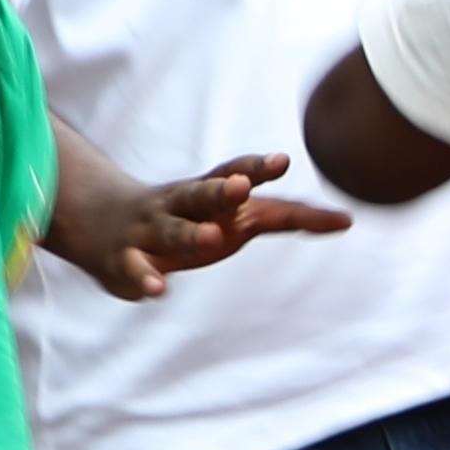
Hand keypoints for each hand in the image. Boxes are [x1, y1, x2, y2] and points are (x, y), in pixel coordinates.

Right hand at [56, 148, 346, 297]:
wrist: (103, 223)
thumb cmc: (188, 219)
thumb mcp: (235, 214)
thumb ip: (284, 216)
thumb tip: (346, 220)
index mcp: (206, 193)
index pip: (234, 174)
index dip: (258, 168)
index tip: (283, 160)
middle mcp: (179, 205)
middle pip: (202, 193)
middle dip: (223, 190)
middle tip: (243, 187)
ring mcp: (151, 231)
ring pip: (172, 229)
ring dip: (192, 233)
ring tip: (213, 238)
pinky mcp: (126, 260)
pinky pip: (137, 269)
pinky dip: (147, 278)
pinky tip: (160, 289)